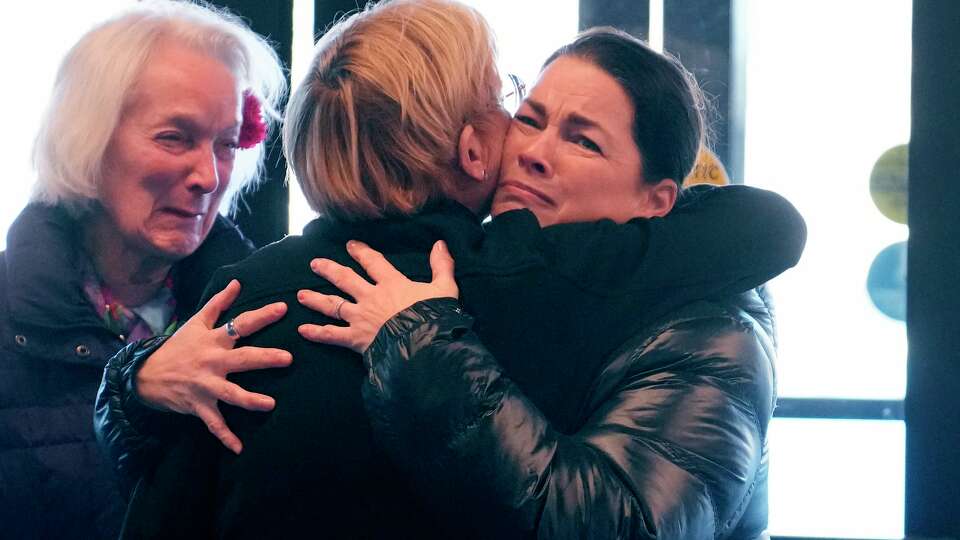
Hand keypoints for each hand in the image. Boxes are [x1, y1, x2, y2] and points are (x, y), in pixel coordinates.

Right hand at [135, 279, 290, 453]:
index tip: (284, 308)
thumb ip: (219, 303)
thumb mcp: (195, 323)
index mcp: (213, 340)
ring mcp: (205, 386)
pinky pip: (214, 424)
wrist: (145, 375)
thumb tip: (238, 282)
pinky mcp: (199, 406)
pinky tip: (240, 449)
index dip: (262, 316)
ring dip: (250, 400)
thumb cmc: (177, 347)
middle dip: (265, 358)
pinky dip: (226, 437)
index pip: (240, 324)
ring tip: (270, 404)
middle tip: (288, 358)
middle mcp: (212, 362)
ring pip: (231, 394)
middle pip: (242, 359)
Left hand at [297, 240, 457, 352]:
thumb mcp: (445, 289)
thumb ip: (441, 266)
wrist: (424, 345)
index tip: (350, 245)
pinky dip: (317, 334)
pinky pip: (332, 335)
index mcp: (392, 284)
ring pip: (332, 305)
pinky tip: (303, 330)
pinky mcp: (355, 339)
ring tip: (300, 295)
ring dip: (315, 299)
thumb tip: (440, 244)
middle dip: (329, 270)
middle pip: (345, 280)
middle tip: (314, 264)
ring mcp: (360, 318)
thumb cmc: (435, 317)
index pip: (374, 263)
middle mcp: (371, 297)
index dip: (362, 252)